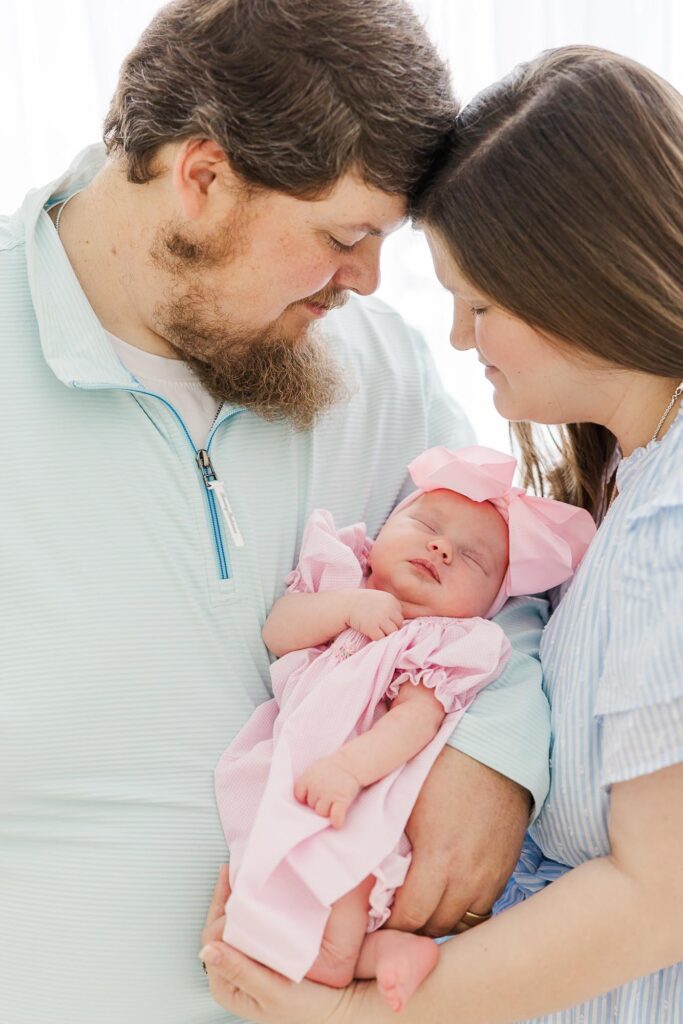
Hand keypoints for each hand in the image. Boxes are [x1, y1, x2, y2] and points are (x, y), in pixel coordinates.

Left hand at [200, 867, 361, 1023]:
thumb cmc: (309, 1010)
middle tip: (237, 871)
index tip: (235, 885)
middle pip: (220, 927)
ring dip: (239, 901)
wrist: (339, 1010)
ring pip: (234, 924)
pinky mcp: (262, 956)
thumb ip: (241, 971)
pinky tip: (262, 896)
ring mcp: (247, 963)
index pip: (213, 937)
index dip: (221, 908)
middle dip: (227, 899)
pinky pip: (251, 926)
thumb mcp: (274, 992)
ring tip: (247, 878)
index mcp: (227, 987)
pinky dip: (254, 909)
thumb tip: (208, 950)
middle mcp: (232, 975)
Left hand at [294, 753, 361, 827]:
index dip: (305, 797)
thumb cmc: (330, 769)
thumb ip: (306, 782)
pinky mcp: (342, 799)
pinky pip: (336, 816)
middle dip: (318, 802)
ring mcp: (329, 794)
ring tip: (334, 802)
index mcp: (308, 778)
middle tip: (327, 795)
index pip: (299, 795)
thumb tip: (302, 798)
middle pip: (311, 805)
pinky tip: (337, 822)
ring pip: (321, 812)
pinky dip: (336, 820)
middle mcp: (316, 787)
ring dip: (327, 811)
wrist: (350, 763)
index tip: (312, 794)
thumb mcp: (314, 770)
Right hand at [346, 589, 403, 639]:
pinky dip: (377, 639)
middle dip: (390, 628)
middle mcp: (388, 608)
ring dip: (385, 635)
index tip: (382, 621)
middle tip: (379, 629)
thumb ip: (389, 607)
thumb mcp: (378, 599)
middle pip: (398, 624)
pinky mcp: (373, 627)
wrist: (344, 605)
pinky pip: (382, 638)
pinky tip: (370, 636)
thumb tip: (400, 624)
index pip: (399, 615)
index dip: (392, 620)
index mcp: (391, 600)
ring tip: (376, 633)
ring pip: (392, 633)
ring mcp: (381, 618)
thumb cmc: (360, 603)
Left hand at [388, 746, 528, 935]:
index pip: (409, 918)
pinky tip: (443, 893)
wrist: (494, 748)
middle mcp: (467, 875)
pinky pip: (481, 909)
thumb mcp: (403, 798)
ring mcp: (490, 875)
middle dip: (408, 926)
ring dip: (435, 919)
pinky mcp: (505, 870)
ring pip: (459, 922)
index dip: (387, 924)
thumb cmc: (441, 765)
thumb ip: (385, 838)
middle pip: (433, 927)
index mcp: (439, 856)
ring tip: (416, 904)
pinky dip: (460, 908)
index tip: (373, 915)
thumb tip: (360, 869)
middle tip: (389, 913)